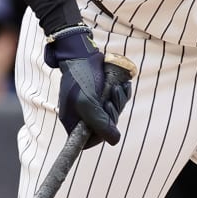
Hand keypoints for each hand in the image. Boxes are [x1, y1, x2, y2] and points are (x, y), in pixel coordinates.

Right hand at [44, 26, 132, 146]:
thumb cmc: (81, 78)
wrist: (84, 55)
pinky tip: (121, 85)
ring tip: (114, 88)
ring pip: (115, 114)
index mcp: (73, 122)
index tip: (104, 121)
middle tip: (108, 101)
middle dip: (112, 113)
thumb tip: (115, 140)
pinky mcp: (105, 96)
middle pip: (105, 128)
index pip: (88, 142)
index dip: (99, 135)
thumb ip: (100, 123)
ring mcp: (95, 106)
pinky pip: (120, 103)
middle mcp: (84, 117)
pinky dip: (123, 94)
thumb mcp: (87, 102)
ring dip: (118, 101)